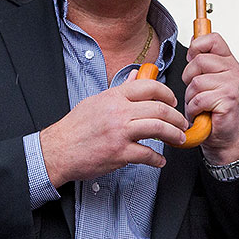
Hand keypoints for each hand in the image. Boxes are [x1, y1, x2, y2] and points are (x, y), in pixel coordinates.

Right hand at [39, 77, 187, 185]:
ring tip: (179, 139)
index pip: (149, 87)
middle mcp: (118, 111)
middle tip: (182, 124)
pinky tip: (159, 160)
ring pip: (159, 128)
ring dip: (174, 135)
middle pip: (160, 109)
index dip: (167, 93)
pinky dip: (157, 159)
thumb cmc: (75, 127)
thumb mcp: (96, 101)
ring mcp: (119, 132)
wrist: (57, 150)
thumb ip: (119, 90)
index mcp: (113, 96)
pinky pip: (147, 154)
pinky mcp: (119, 153)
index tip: (173, 102)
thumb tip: (136, 77)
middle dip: (177, 118)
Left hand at [182, 32, 238, 165]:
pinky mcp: (228, 100)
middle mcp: (235, 71)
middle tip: (198, 91)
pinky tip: (202, 113)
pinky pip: (199, 99)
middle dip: (189, 78)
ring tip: (200, 105)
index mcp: (229, 62)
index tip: (193, 60)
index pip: (212, 39)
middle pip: (198, 61)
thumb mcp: (206, 78)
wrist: (222, 135)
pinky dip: (194, 109)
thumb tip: (194, 38)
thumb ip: (202, 58)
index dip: (197, 47)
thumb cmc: (211, 108)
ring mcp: (233, 85)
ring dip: (191, 97)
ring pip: (196, 82)